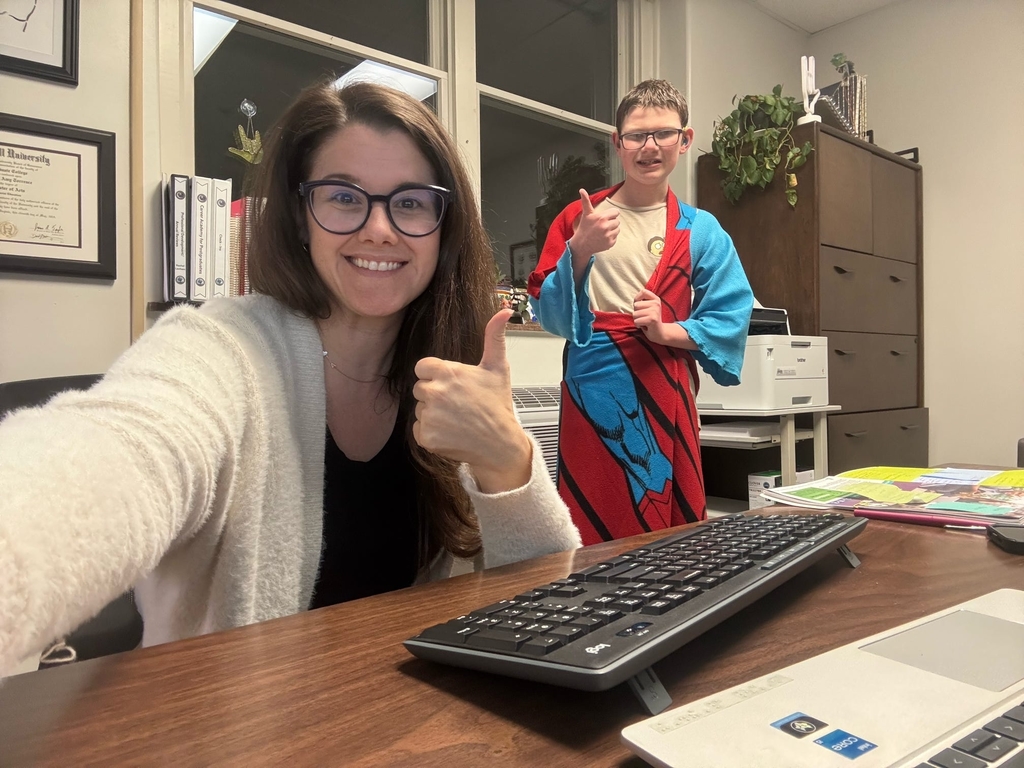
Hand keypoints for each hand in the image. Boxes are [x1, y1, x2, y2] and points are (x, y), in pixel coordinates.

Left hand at [413, 309, 532, 492]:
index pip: (422, 367)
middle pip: (420, 388)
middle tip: (457, 404)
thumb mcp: (497, 368)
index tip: (451, 384)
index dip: (435, 375)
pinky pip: (418, 429)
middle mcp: (434, 392)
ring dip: (433, 414)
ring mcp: (429, 415)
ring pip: (419, 409)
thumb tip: (504, 311)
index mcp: (447, 372)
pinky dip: (431, 433)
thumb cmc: (497, 404)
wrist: (500, 444)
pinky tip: (450, 432)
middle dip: (434, 395)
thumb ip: (494, 337)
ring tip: (456, 419)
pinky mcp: (425, 436)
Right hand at [569, 189, 618, 258]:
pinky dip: (611, 238)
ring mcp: (608, 236)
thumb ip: (586, 201)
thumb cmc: (584, 227)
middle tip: (601, 226)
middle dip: (611, 222)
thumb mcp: (586, 214)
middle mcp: (606, 227)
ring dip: (612, 230)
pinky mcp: (610, 243)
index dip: (610, 214)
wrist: (582, 244)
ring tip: (602, 232)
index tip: (604, 218)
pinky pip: (616, 237)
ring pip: (618, 229)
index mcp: (601, 217)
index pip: (616, 212)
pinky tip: (603, 238)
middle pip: (617, 221)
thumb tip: (581, 190)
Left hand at [632, 288, 667, 341]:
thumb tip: (635, 300)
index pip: (643, 291)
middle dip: (636, 313)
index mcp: (655, 299)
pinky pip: (636, 321)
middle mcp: (656, 303)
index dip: (637, 299)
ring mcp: (655, 311)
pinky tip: (645, 326)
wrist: (659, 333)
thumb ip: (642, 301)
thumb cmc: (650, 319)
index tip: (640, 307)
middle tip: (644, 317)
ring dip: (637, 320)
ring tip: (644, 321)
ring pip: (635, 314)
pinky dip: (638, 325)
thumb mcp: (648, 307)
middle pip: (636, 305)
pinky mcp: (652, 319)